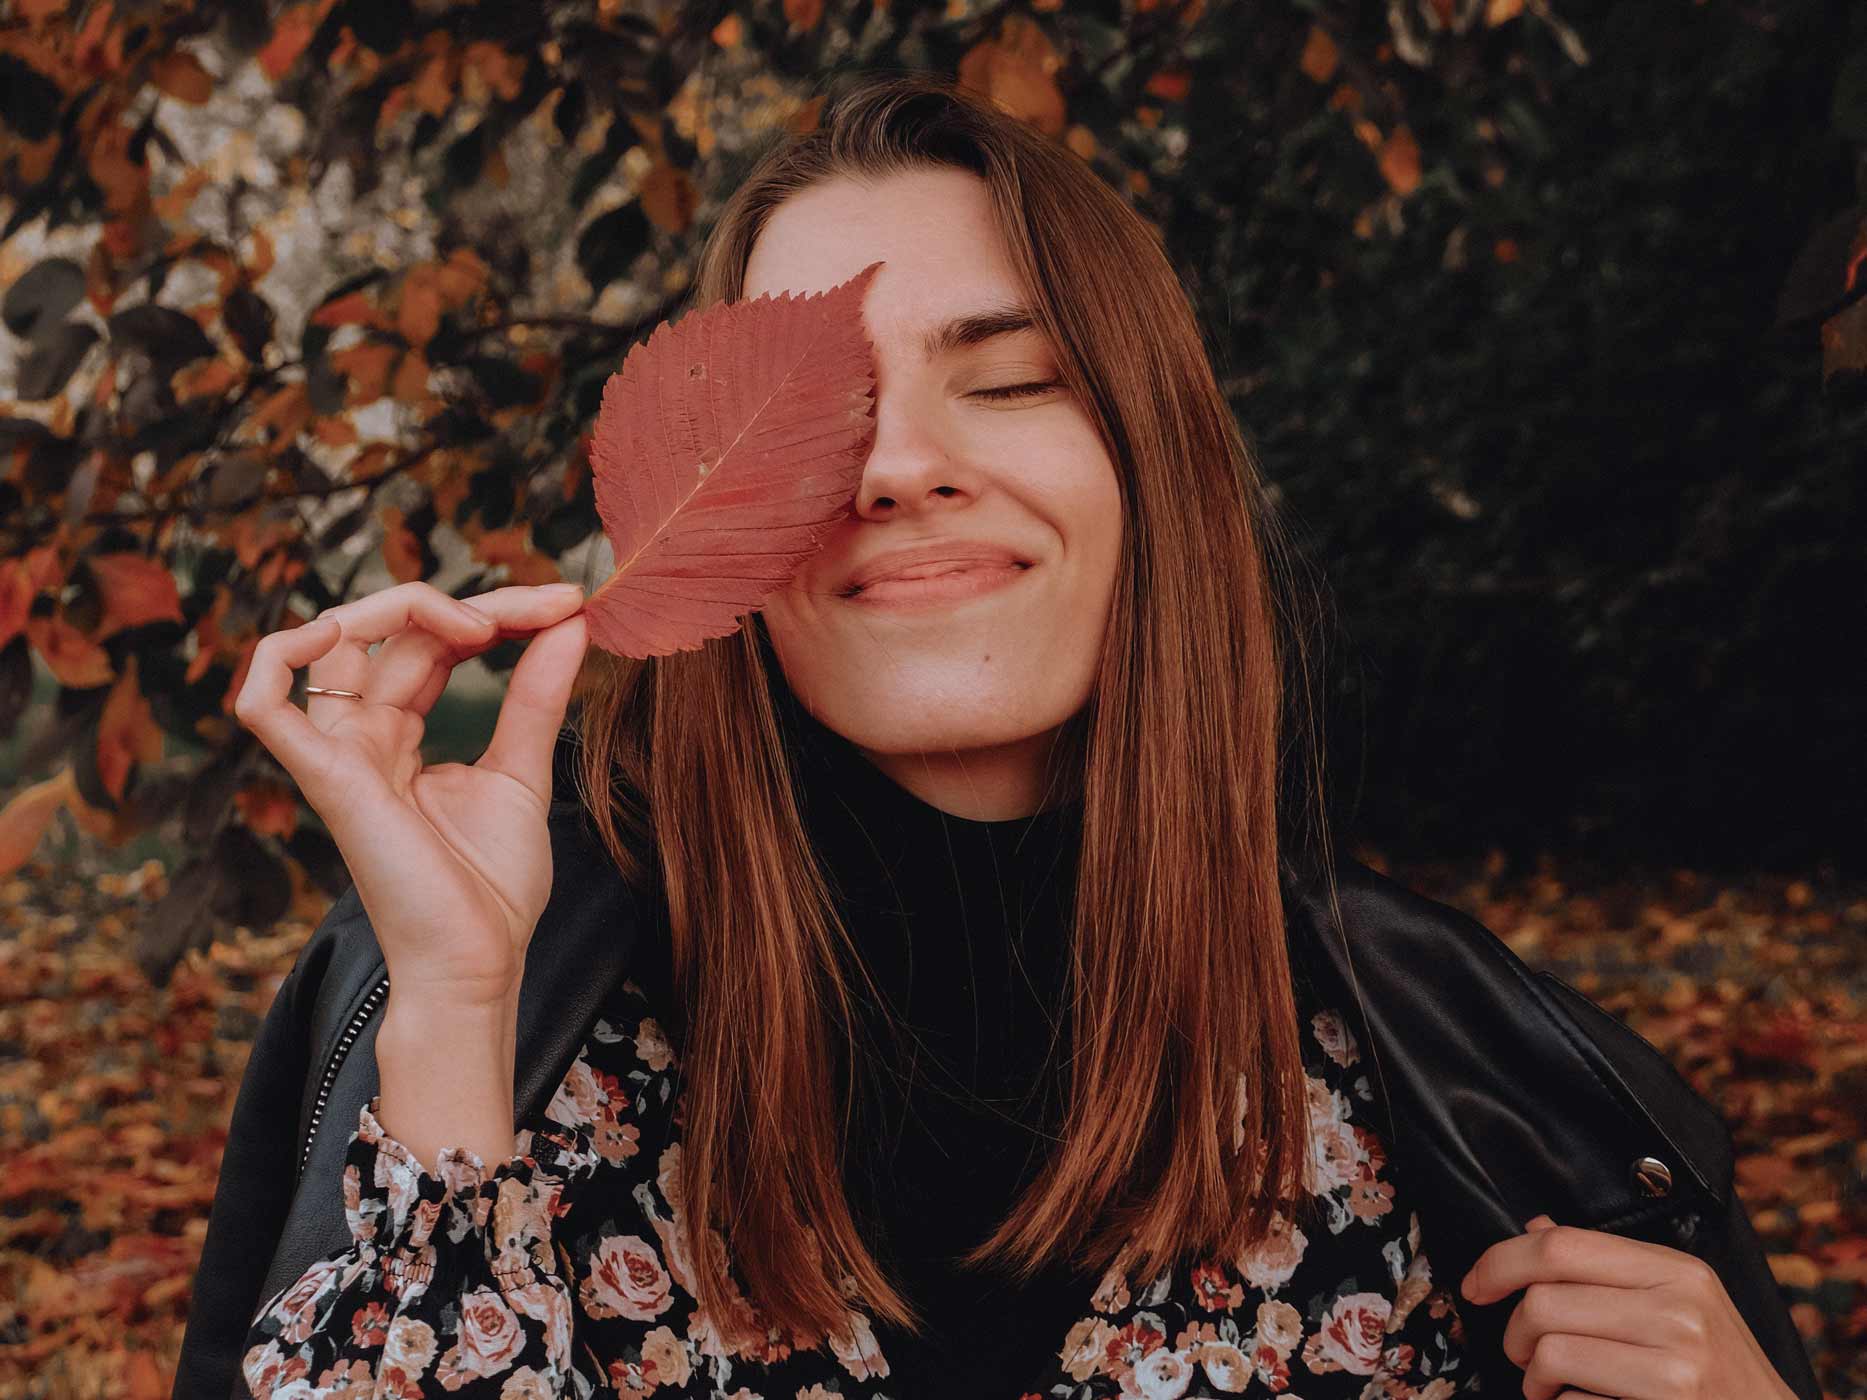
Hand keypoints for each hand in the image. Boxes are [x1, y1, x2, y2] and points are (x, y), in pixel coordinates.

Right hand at [233, 580, 589, 1008]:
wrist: (479, 962)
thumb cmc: (492, 887)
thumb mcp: (522, 771)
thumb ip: (536, 696)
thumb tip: (569, 625)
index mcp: (400, 734)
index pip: (432, 642)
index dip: (497, 612)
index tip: (570, 604)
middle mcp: (361, 736)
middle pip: (398, 632)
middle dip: (480, 604)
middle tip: (556, 605)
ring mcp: (338, 755)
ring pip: (337, 641)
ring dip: (410, 607)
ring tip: (485, 623)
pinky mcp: (325, 779)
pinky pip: (264, 705)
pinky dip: (283, 654)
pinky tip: (349, 629)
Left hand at [1458, 1212, 1795, 1399]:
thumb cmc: (1719, 1370)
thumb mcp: (1680, 1300)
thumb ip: (1608, 1265)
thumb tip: (1537, 1225)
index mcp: (1676, 1271)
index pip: (1561, 1246)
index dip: (1500, 1261)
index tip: (1476, 1284)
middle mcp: (1679, 1312)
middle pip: (1543, 1302)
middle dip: (1516, 1333)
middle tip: (1527, 1353)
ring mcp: (1676, 1367)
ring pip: (1550, 1353)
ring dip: (1534, 1379)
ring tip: (1551, 1385)